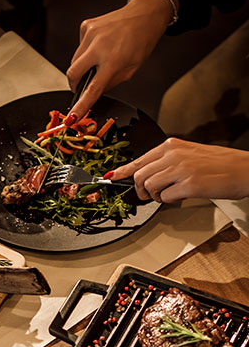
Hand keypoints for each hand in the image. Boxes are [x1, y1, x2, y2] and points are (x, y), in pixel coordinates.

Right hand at [66, 0, 174, 118]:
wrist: (144, 14)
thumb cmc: (141, 41)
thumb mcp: (130, 70)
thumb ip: (110, 83)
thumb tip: (93, 92)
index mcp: (112, 61)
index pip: (92, 89)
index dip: (80, 106)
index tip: (72, 116)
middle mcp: (99, 46)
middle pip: (73, 74)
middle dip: (74, 84)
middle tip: (81, 86)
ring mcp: (91, 34)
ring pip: (74, 61)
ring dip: (82, 66)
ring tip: (98, 61)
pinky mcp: (86, 26)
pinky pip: (79, 47)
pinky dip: (85, 52)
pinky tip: (98, 47)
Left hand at [108, 138, 248, 201]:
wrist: (244, 169)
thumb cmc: (220, 164)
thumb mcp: (189, 155)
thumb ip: (167, 162)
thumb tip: (147, 175)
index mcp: (172, 145)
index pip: (140, 159)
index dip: (123, 171)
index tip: (110, 177)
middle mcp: (174, 155)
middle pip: (139, 176)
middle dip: (141, 190)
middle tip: (151, 195)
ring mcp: (181, 169)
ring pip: (149, 187)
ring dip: (156, 196)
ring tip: (170, 194)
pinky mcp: (189, 184)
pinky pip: (165, 197)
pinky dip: (169, 201)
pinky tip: (181, 196)